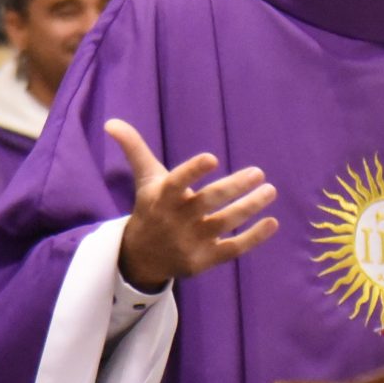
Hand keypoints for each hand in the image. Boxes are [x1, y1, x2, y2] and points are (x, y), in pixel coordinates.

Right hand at [107, 119, 279, 291]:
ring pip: (224, 223)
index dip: (193, 170)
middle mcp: (177, 220)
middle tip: (259, 172)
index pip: (178, 182)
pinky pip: (232, 249)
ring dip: (249, 208)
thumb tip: (111, 122)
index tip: (212, 158)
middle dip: (233, 187)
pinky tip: (272, 222)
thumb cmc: (151, 207)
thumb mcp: (144, 179)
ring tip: (270, 190)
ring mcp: (191, 242)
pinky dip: (253, 237)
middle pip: (208, 202)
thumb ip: (134, 149)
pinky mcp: (204, 260)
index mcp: (163, 197)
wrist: (142, 257)